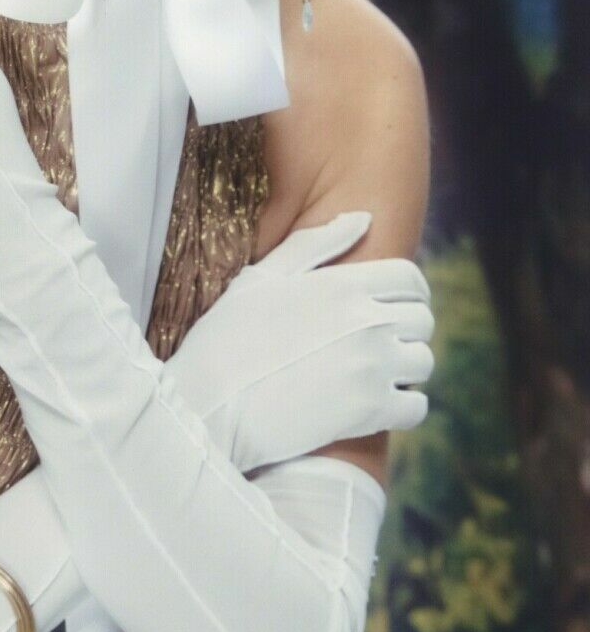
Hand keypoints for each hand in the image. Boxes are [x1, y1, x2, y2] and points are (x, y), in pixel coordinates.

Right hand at [166, 209, 434, 471]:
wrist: (208, 404)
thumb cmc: (226, 338)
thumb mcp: (261, 278)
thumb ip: (315, 244)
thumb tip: (363, 218)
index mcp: (343, 284)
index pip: (409, 279)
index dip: (408, 292)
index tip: (395, 307)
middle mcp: (367, 320)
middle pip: (421, 320)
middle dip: (405, 330)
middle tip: (377, 344)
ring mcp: (372, 367)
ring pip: (423, 362)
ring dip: (404, 369)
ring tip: (374, 375)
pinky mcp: (371, 412)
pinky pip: (416, 407)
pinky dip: (402, 408)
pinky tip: (375, 407)